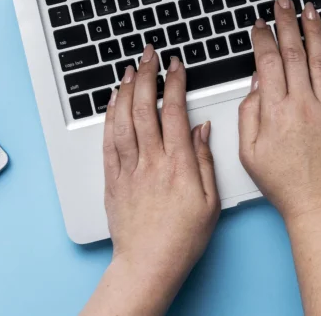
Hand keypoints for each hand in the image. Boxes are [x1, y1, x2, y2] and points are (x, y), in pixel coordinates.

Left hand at [86, 48, 218, 315]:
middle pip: (145, 108)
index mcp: (178, 165)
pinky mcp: (113, 179)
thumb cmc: (182, 238)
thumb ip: (205, 160)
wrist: (148, 264)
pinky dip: (110, 117)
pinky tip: (114, 102)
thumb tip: (201, 129)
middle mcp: (151, 162)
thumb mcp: (210, 201)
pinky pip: (109, 141)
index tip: (176, 65)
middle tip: (149, 55)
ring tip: (131, 70)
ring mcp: (129, 169)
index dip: (175, 83)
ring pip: (124, 120)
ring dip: (127, 90)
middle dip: (147, 75)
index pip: (174, 112)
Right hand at [238, 0, 320, 224]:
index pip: (267, 62)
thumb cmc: (285, 184)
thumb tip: (256, 84)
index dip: (262, 38)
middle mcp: (302, 104)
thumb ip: (248, 114)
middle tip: (282, 2)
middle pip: (293, 52)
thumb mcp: (249, 153)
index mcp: (275, 112)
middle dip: (286, 22)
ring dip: (313, 29)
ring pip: (319, 58)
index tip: (260, 25)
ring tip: (309, 9)